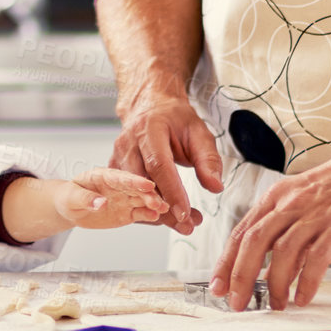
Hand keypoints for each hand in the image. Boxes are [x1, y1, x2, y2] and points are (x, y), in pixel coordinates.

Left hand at [51, 168, 168, 229]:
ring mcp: (125, 198)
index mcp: (105, 176)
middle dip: (149, 194)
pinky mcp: (128, 212)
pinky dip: (149, 215)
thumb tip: (101, 203)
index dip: (134, 181)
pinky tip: (158, 216)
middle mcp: (119, 186)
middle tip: (159, 202)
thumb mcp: (71, 197)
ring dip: (154, 204)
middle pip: (136, 189)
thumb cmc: (69, 196)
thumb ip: (86, 199)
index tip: (147, 184)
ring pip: (142, 200)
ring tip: (164, 209)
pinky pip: (140, 213)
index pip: (121, 178)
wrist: (72, 207)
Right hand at [110, 92, 222, 234]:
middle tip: (186, 225)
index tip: (184, 212)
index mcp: (149, 129)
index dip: (171, 191)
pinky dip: (145, 208)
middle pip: (142, 182)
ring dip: (156, 213)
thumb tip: (215, 186)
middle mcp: (129, 142)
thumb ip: (208, 159)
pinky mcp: (114, 168)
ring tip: (182, 224)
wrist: (150, 106)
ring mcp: (118, 155)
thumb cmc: (174, 119)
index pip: (158, 164)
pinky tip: (164, 217)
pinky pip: (128, 194)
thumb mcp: (198, 132)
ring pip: (133, 192)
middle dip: (164, 208)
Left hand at [211, 145, 330, 310]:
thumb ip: (285, 229)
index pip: (242, 231)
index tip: (218, 285)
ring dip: (275, 283)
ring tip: (276, 305)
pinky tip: (302, 297)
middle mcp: (291, 203)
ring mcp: (315, 214)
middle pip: (254, 241)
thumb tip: (270, 266)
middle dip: (241, 276)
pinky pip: (317, 257)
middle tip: (236, 302)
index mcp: (277, 197)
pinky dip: (306, 281)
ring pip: (283, 251)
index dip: (226, 261)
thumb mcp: (303, 201)